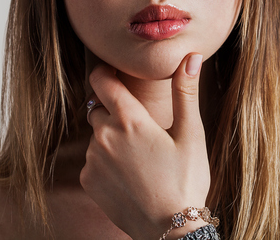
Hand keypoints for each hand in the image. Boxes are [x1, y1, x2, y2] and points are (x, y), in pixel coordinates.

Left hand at [80, 54, 209, 239]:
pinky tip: (130, 173)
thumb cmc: (186, 179)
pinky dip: (107, 160)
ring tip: (141, 156)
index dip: (106, 71)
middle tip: (142, 127)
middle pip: (100, 108)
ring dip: (112, 137)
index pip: (103, 82)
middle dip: (116, 111)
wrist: (170, 228)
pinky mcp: (88, 181)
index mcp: (130, 120)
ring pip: (97, 135)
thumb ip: (186, 92)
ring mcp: (93, 160)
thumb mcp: (191, 133)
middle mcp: (104, 136)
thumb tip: (192, 56)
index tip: (113, 71)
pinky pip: (93, 159)